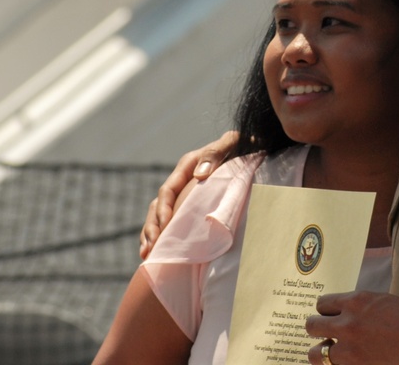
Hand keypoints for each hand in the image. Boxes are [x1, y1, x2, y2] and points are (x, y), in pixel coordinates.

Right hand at [139, 130, 238, 258]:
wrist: (251, 152)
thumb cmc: (242, 147)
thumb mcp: (230, 144)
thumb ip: (215, 153)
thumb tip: (199, 174)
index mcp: (187, 166)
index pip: (168, 190)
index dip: (163, 209)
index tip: (165, 226)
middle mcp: (181, 181)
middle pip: (158, 206)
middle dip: (153, 228)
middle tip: (152, 248)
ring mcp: (183, 195)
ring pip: (159, 216)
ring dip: (152, 235)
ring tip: (147, 255)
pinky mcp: (189, 207)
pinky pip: (170, 222)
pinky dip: (162, 237)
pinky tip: (156, 253)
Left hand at [305, 291, 398, 363]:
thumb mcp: (384, 302)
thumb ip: (362, 308)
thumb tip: (350, 315)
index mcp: (356, 301)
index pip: (322, 303)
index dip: (325, 312)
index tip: (329, 317)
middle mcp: (347, 323)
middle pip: (312, 326)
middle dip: (317, 331)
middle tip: (325, 336)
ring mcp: (349, 349)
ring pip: (316, 353)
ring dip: (320, 353)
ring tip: (328, 355)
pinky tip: (343, 364)